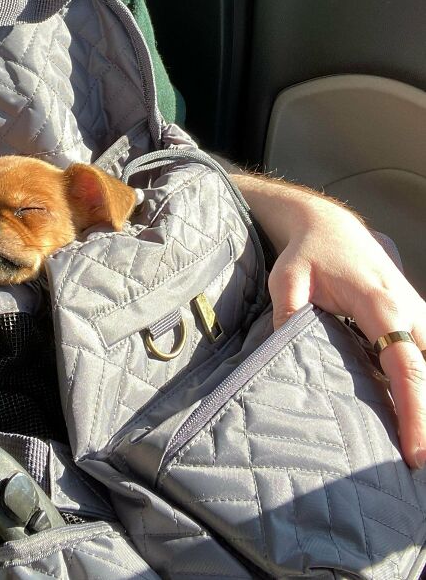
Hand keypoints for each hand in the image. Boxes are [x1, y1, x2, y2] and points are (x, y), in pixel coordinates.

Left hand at [234, 173, 425, 468]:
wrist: (329, 225)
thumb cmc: (307, 255)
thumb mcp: (287, 280)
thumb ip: (287, 316)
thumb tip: (282, 358)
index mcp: (380, 306)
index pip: (407, 367)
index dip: (415, 412)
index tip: (416, 451)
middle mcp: (409, 312)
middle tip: (417, 468)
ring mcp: (418, 314)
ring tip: (416, 448)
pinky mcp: (417, 318)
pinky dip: (425, 387)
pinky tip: (416, 418)